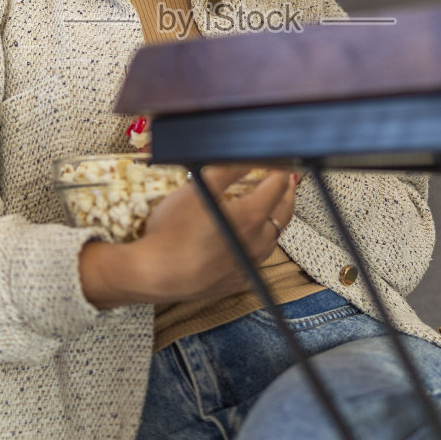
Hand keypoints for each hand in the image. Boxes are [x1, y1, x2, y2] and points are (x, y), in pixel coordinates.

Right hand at [78, 165, 296, 308]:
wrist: (154, 274)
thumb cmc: (172, 229)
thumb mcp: (198, 188)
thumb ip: (228, 169)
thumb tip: (250, 157)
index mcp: (251, 216)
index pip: (277, 187)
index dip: (279, 171)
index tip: (280, 162)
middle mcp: (257, 243)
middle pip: (283, 214)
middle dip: (286, 194)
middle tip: (286, 180)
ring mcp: (249, 265)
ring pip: (273, 238)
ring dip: (275, 220)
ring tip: (270, 206)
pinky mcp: (238, 281)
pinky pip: (257, 258)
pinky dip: (259, 243)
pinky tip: (249, 237)